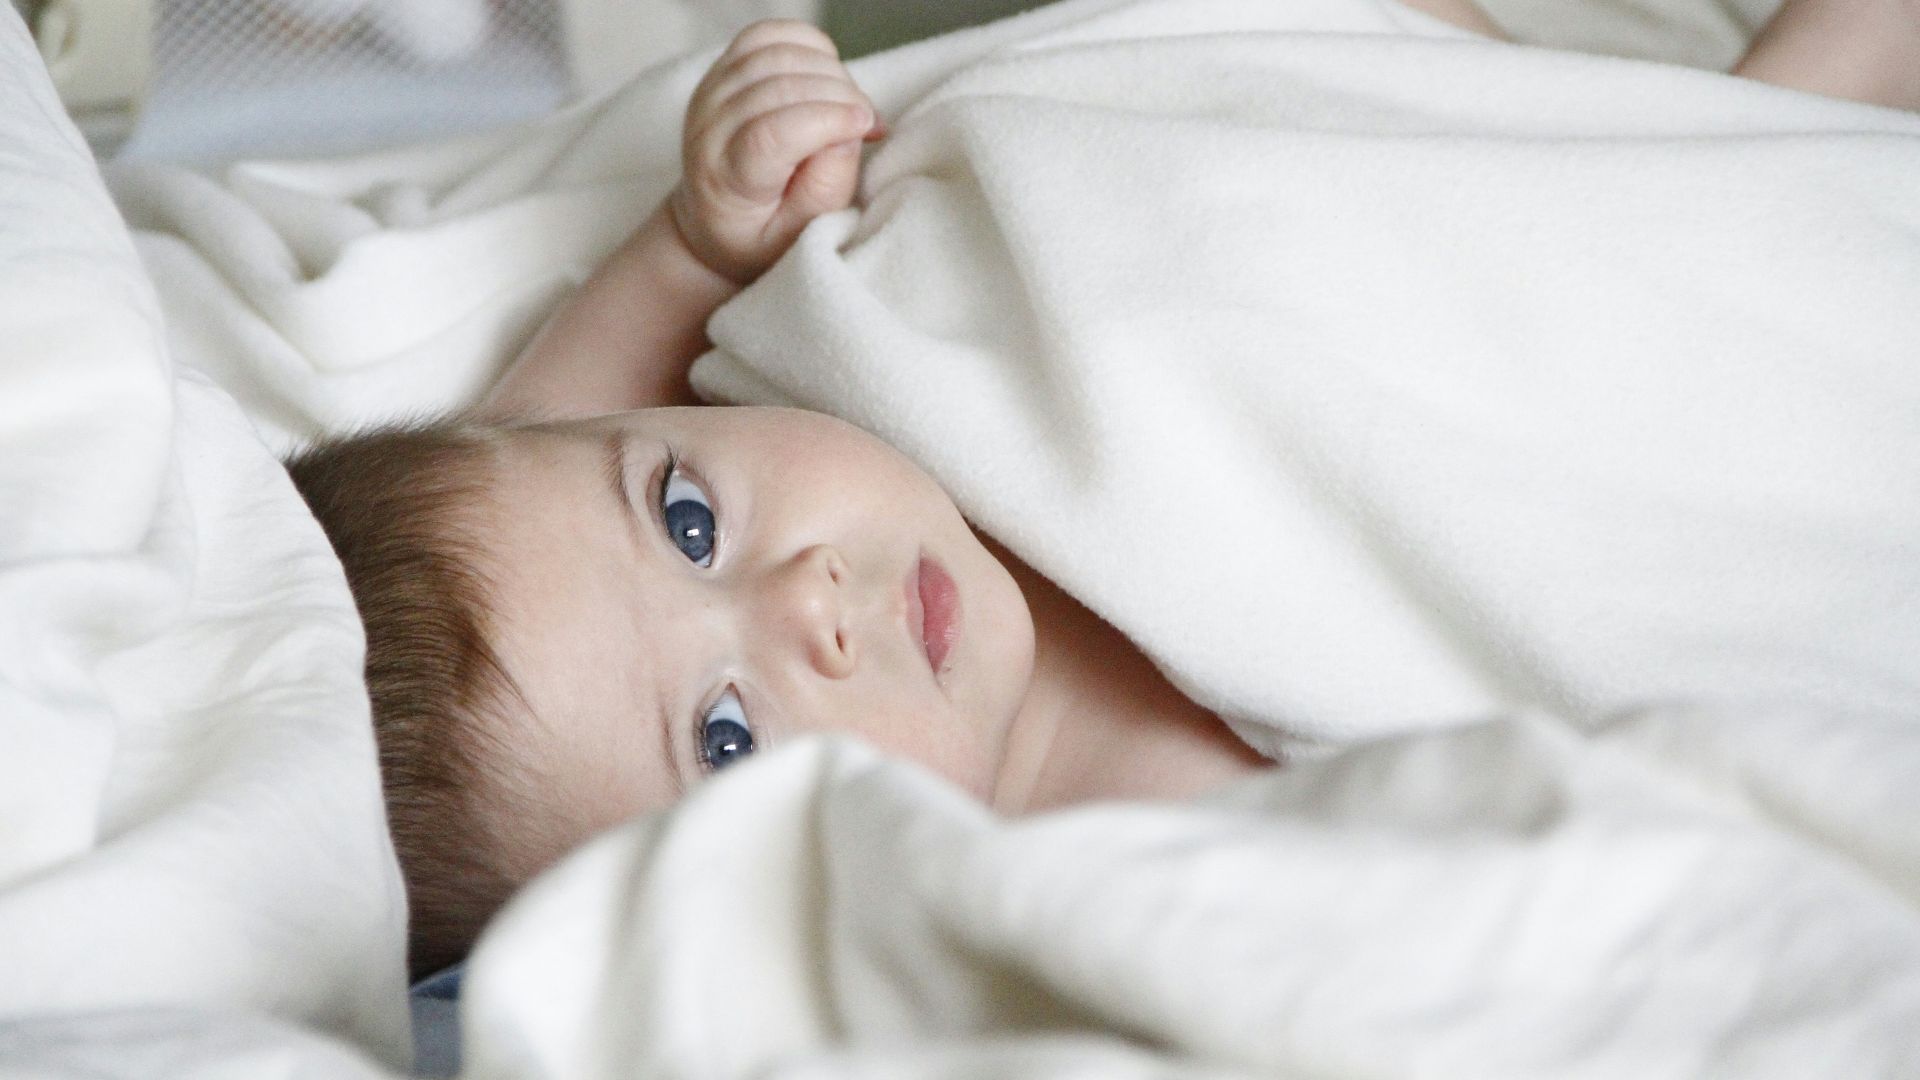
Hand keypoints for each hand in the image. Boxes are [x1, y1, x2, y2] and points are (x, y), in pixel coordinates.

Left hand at [670, 21, 882, 284]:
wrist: (713, 220)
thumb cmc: (761, 235)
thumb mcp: (798, 238)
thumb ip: (824, 190)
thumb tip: (848, 128)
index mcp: (724, 179)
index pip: (770, 133)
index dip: (827, 120)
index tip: (866, 126)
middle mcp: (709, 128)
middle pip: (779, 86)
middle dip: (839, 96)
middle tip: (866, 123)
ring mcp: (712, 92)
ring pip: (776, 53)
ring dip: (829, 71)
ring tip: (848, 105)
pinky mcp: (723, 69)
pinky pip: (769, 35)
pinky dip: (808, 44)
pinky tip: (826, 74)